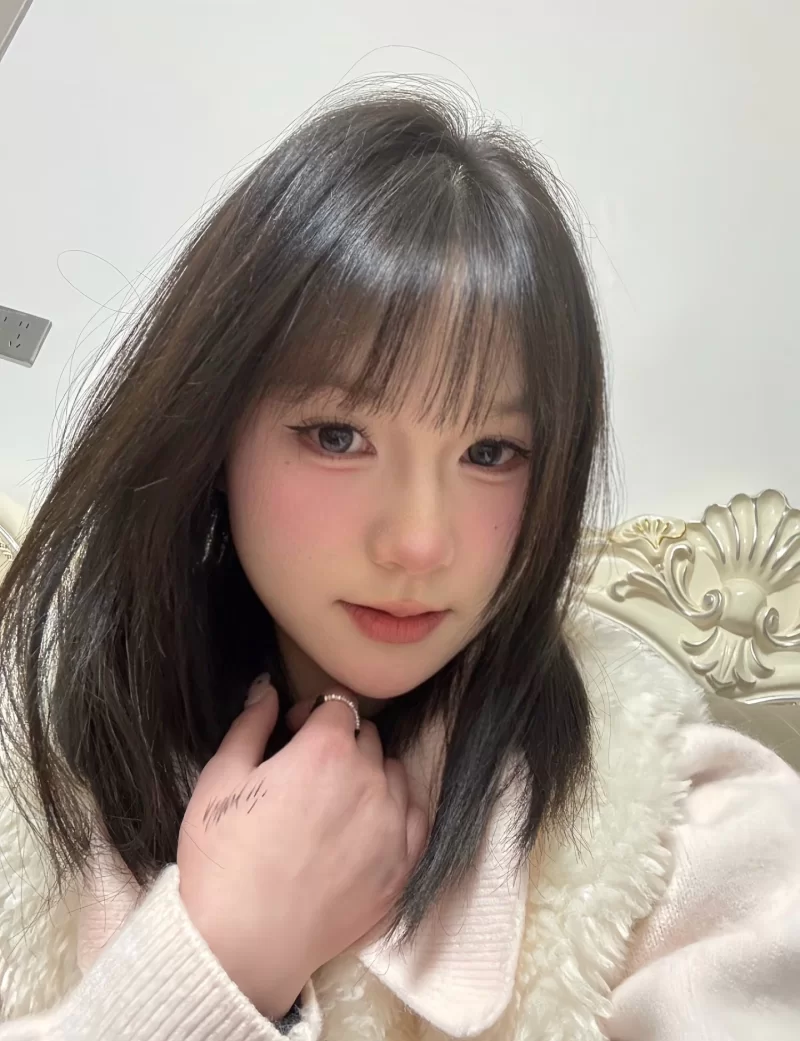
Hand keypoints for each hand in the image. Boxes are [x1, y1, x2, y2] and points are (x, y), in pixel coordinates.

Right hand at [177, 676, 428, 1019]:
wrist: (241, 944)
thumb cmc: (223, 859)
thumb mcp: (220, 778)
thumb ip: (251, 724)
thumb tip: (267, 687)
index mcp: (326, 750)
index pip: (337, 705)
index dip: (312, 714)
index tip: (292, 733)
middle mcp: (369, 779)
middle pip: (366, 738)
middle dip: (340, 744)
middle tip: (307, 772)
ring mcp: (392, 824)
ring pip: (393, 773)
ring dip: (370, 774)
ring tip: (336, 801)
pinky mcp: (403, 866)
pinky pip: (416, 816)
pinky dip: (397, 810)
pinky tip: (369, 822)